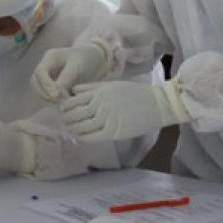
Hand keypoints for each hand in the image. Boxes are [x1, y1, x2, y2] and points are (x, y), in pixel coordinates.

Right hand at [31, 44, 108, 101]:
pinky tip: (63, 102)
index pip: (40, 71)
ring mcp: (45, 75)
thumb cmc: (86, 60)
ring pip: (39, 89)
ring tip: (63, 103)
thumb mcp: (78, 66)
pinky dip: (52, 99)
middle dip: (45, 93)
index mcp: (50, 56)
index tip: (57, 95)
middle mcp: (45, 66)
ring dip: (48, 98)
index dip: (46, 84)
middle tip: (59, 101)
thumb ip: (67, 77)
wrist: (92, 59)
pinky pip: (45, 93)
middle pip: (35, 81)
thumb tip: (55, 92)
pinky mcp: (49, 83)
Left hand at [60, 80, 187, 141]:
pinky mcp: (113, 131)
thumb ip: (92, 88)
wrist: (157, 103)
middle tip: (65, 122)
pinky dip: (83, 138)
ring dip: (73, 129)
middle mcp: (100, 104)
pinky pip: (92, 137)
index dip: (65, 107)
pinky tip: (81, 137)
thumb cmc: (135, 93)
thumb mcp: (112, 85)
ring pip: (81, 126)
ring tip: (72, 130)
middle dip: (67, 119)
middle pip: (74, 114)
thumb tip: (74, 91)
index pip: (73, 100)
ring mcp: (106, 118)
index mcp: (99, 91)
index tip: (64, 110)